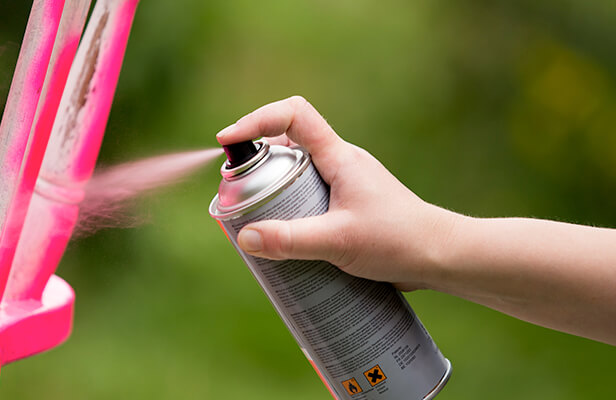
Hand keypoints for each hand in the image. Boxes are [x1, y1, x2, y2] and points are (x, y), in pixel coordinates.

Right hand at [216, 96, 456, 289]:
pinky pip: (308, 195)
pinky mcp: (347, 205)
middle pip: (287, 143)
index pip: (293, 115)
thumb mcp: (338, 240)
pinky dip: (288, 206)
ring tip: (255, 216)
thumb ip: (290, 240)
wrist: (441, 256)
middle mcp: (340, 162)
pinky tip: (284, 237)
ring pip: (296, 171)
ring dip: (271, 187)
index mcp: (339, 156)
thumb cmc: (398, 240)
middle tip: (237, 190)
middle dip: (256, 162)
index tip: (228, 141)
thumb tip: (245, 237)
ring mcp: (344, 183)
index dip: (256, 120)